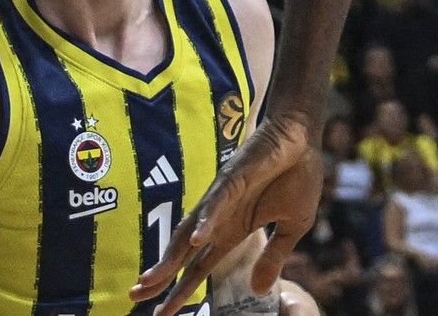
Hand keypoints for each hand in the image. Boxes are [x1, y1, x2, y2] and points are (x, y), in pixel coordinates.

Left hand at [135, 114, 316, 315]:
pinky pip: (216, 203)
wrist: (303, 138)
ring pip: (190, 231)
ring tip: (152, 279)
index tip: (161, 313)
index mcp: (233, 232)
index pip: (199, 268)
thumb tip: (259, 291)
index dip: (180, 290)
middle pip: (183, 254)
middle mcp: (220, 219)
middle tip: (134, 297)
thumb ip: (274, 258)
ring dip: (170, 256)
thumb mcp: (292, 228)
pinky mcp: (233, 178)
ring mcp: (222, 198)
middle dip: (161, 277)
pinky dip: (205, 221)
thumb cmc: (297, 176)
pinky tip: (196, 240)